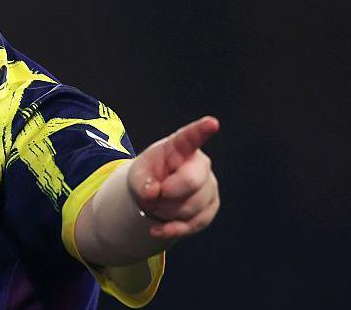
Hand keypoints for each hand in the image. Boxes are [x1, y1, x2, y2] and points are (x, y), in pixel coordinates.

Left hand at [128, 116, 219, 238]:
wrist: (154, 196)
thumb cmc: (148, 176)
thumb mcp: (138, 174)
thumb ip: (142, 181)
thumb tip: (153, 193)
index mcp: (180, 147)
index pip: (191, 137)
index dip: (202, 130)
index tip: (212, 122)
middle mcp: (200, 164)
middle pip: (190, 182)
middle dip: (167, 194)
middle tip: (154, 194)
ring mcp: (209, 187)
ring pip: (191, 207)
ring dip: (166, 211)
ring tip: (158, 203)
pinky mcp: (210, 209)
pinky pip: (193, 224)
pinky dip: (171, 229)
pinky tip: (157, 228)